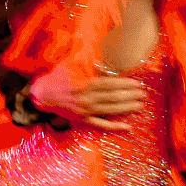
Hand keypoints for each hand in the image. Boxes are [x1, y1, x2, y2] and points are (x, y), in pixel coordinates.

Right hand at [30, 62, 146, 125]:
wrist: (42, 95)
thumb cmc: (58, 77)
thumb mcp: (72, 64)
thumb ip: (89, 61)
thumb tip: (105, 58)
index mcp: (86, 84)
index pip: (112, 85)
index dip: (126, 84)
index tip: (138, 84)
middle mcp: (88, 99)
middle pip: (114, 98)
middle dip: (131, 96)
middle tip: (143, 94)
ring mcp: (86, 111)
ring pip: (111, 110)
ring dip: (127, 108)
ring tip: (140, 106)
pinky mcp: (83, 120)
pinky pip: (102, 125)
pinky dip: (115, 127)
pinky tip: (127, 127)